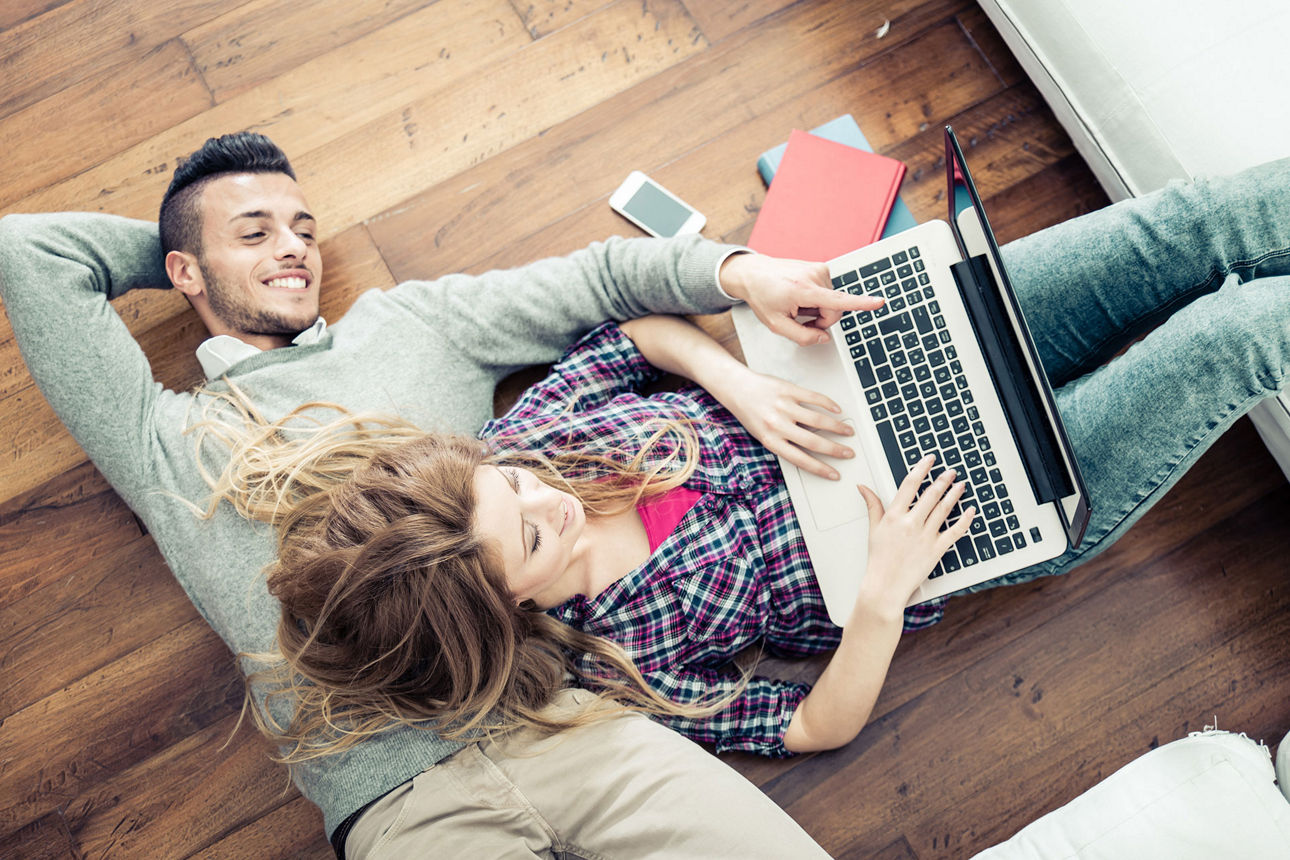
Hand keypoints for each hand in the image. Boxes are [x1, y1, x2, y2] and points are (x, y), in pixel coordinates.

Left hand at [713, 365, 855, 479]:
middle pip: (814, 441)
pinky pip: (814, 397)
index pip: (801, 460)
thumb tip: (810, 450)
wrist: (736, 387)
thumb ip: (783, 442)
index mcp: (770, 440)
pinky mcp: (788, 389)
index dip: (820, 469)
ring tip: (848, 431)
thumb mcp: (762, 434)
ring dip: (837, 427)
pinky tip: (837, 410)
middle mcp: (777, 424)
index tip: (834, 474)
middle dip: (836, 450)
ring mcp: (784, 406)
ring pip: (818, 419)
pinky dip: (828, 404)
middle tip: (848, 453)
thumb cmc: (749, 412)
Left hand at [718, 253, 882, 345]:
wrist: (753, 273)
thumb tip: (824, 337)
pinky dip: (818, 299)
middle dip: (822, 320)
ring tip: (798, 304)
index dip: (862, 303)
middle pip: (835, 310)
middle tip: (802, 319)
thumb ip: (802, 336)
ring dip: (818, 309)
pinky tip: (801, 297)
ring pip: (832, 301)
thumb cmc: (763, 297)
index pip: (838, 300)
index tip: (880, 302)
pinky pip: (829, 292)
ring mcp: (819, 269)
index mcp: (803, 290)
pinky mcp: (821, 267)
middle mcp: (814, 276)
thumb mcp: (776, 325)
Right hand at [854, 455, 974, 617]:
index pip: (910, 484)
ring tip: (961, 484)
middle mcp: (911, 523)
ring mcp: (925, 536)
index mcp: (894, 515)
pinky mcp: (937, 549)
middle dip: (943, 479)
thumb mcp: (873, 529)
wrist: (885, 586)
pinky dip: (965, 519)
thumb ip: (872, 505)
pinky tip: (970, 510)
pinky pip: (955, 531)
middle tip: (951, 471)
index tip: (929, 459)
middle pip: (930, 494)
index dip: (922, 468)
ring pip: (944, 509)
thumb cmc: (878, 559)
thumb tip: (863, 487)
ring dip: (954, 494)